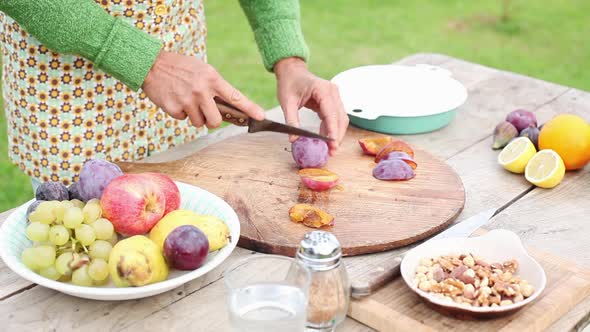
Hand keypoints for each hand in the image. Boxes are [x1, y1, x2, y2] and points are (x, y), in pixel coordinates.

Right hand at [142, 51, 264, 127]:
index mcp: (212, 79)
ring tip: (185, 99)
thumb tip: (227, 108)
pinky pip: (183, 119)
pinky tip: (174, 99)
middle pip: (216, 121)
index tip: (261, 116)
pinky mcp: (174, 108)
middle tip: (204, 113)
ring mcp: (187, 100)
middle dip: (211, 121)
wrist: (151, 64)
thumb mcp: (202, 70)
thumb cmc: (180, 67)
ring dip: (194, 116)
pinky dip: (179, 112)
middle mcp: (202, 90)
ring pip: (199, 122)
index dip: (250, 108)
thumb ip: (215, 87)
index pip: (235, 97)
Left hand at [275, 57, 348, 154]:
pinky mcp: (332, 101)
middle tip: (331, 152)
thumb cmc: (289, 83)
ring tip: (330, 149)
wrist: (292, 71)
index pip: (331, 113)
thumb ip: (291, 121)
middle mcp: (333, 92)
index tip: (332, 145)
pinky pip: (335, 118)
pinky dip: (332, 129)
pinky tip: (325, 139)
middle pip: (340, 118)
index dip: (333, 131)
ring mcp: (335, 96)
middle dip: (337, 136)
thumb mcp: (287, 102)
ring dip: (336, 134)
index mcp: (323, 89)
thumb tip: (294, 139)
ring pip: (341, 119)